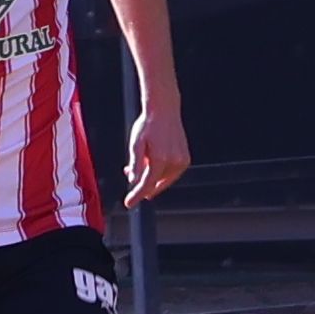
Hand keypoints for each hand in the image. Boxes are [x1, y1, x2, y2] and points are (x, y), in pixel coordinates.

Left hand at [121, 97, 192, 214]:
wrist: (164, 110)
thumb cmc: (148, 124)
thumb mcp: (135, 143)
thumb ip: (135, 163)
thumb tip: (133, 180)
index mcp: (160, 158)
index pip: (147, 184)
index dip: (136, 195)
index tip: (129, 203)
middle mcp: (174, 162)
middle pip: (156, 184)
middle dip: (142, 184)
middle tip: (130, 175)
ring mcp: (182, 161)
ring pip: (164, 180)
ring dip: (152, 177)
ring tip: (142, 163)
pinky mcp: (186, 159)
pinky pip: (171, 174)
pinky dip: (161, 173)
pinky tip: (152, 162)